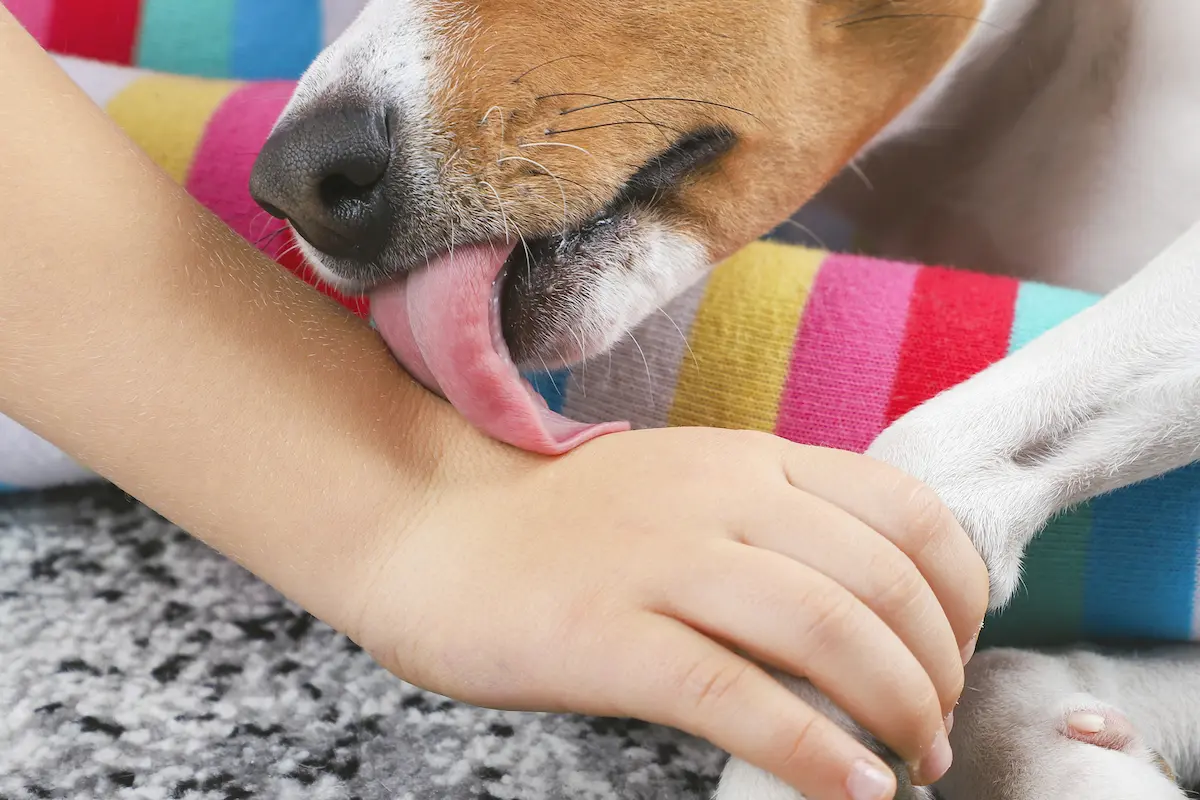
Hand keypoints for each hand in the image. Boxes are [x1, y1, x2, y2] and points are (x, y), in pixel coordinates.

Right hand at [346, 427, 989, 799]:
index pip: (907, 509)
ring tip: (911, 766)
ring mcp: (659, 563)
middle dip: (937, 670)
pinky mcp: (604, 635)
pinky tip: (852, 794)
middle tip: (937, 731)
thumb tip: (876, 611)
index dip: (961, 591)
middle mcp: (717, 497)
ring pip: (825, 632)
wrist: (427, 528)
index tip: (959, 652)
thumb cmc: (563, 529)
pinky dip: (814, 753)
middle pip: (879, 581)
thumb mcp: (685, 491)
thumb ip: (774, 525)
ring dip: (896, 711)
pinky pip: (735, 696)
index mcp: (747, 459)